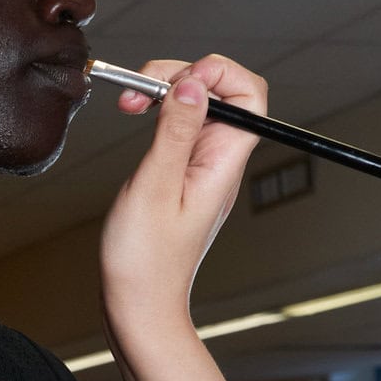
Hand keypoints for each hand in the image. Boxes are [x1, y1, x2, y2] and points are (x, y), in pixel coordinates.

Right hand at [100, 55, 266, 341]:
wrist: (138, 307)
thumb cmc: (145, 261)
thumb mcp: (155, 186)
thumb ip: (175, 130)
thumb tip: (193, 83)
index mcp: (224, 162)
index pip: (250, 94)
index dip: (219, 72)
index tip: (179, 79)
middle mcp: (219, 160)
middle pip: (219, 91)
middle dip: (180, 74)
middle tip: (140, 89)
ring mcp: (201, 166)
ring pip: (195, 104)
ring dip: (164, 90)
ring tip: (130, 102)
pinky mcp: (180, 173)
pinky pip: (179, 126)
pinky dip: (157, 112)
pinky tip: (136, 118)